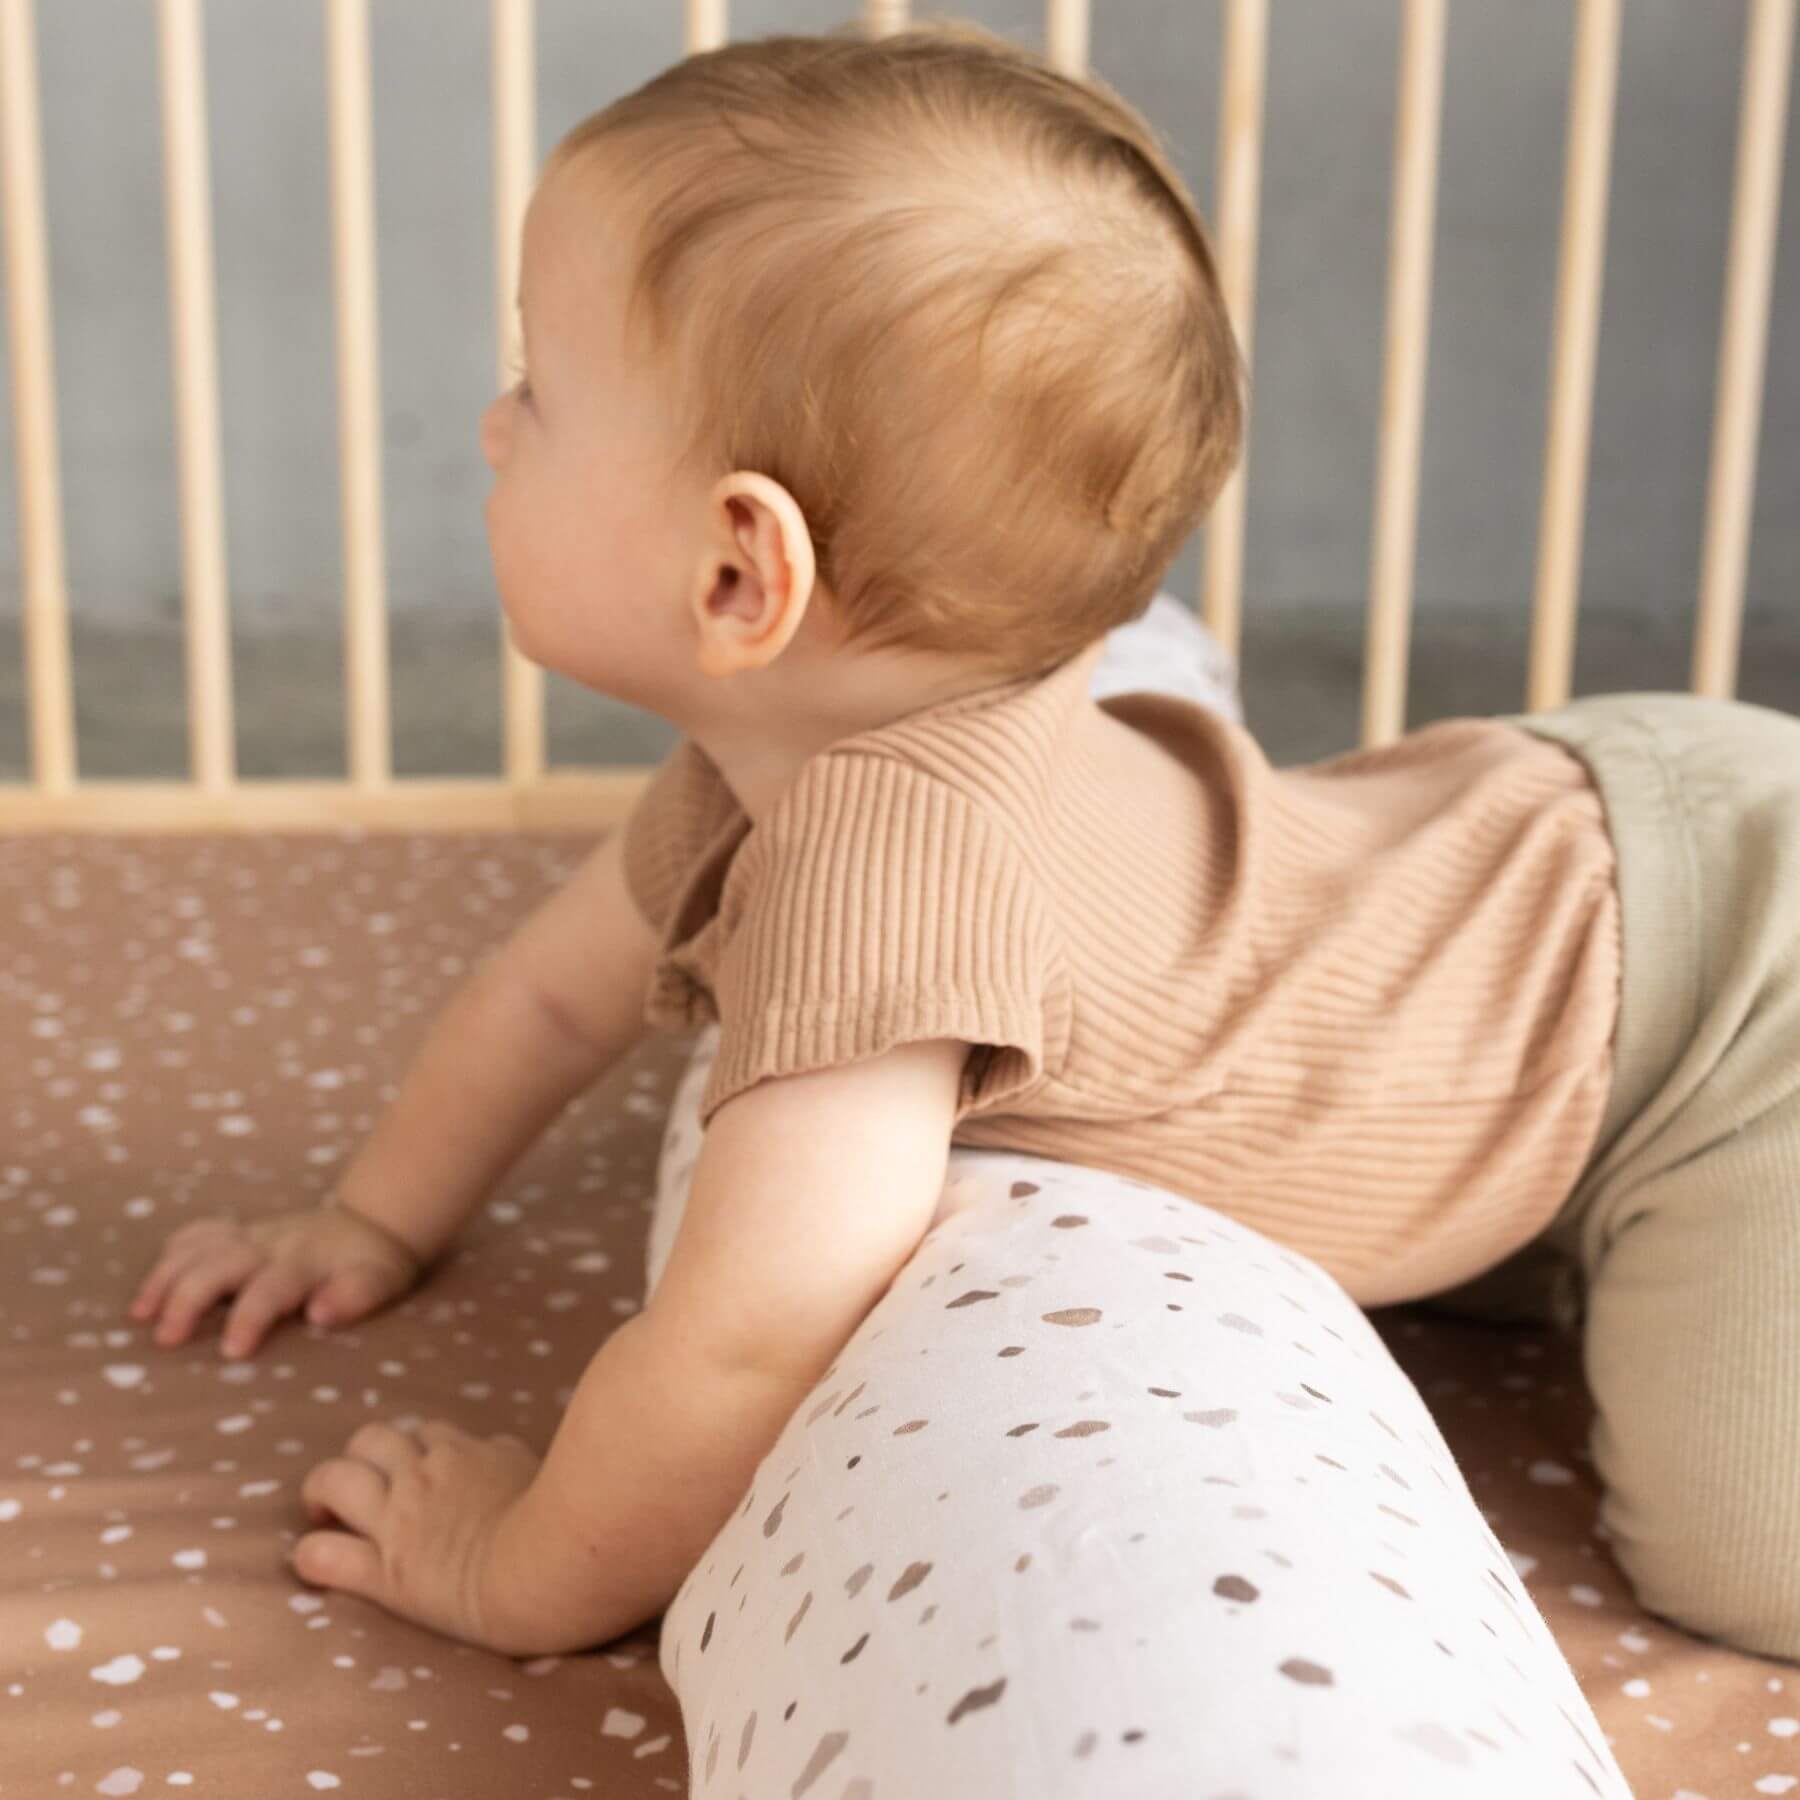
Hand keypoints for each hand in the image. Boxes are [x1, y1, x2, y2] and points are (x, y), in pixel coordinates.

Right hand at [127, 1201, 423, 1358]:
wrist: (369, 1225)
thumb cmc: (373, 1265)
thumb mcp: (381, 1280)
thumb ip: (356, 1296)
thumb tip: (321, 1314)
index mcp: (304, 1261)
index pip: (271, 1287)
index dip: (249, 1317)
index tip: (231, 1352)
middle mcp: (270, 1244)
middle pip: (218, 1263)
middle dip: (188, 1298)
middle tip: (165, 1339)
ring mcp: (249, 1236)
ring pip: (198, 1247)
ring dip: (165, 1278)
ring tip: (140, 1315)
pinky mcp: (238, 1234)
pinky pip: (197, 1234)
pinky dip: (171, 1255)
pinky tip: (152, 1288)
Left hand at [292, 1419, 542, 1654]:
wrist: (548, 1568)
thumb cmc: (561, 1522)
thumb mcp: (541, 1471)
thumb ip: (514, 1459)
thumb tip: (503, 1454)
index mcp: (466, 1455)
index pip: (431, 1433)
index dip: (419, 1449)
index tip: (422, 1470)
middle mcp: (424, 1477)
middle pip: (373, 1439)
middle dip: (361, 1456)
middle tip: (364, 1486)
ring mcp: (399, 1522)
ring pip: (334, 1480)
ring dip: (322, 1491)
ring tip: (324, 1512)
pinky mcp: (383, 1573)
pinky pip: (323, 1556)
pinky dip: (313, 1556)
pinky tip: (317, 1563)